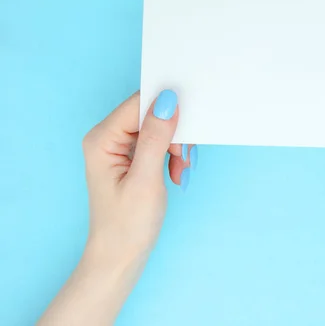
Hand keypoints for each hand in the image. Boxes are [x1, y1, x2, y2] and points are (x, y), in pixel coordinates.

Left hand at [40, 90, 195, 324]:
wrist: (120, 257)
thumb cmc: (127, 224)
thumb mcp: (146, 179)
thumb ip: (156, 138)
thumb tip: (168, 100)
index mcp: (102, 138)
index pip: (139, 103)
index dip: (166, 109)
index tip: (188, 127)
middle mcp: (108, 137)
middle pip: (151, 114)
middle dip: (174, 133)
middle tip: (183, 158)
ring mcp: (119, 148)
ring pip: (159, 128)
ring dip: (176, 147)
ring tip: (179, 172)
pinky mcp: (132, 158)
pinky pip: (159, 143)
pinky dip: (173, 156)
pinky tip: (176, 174)